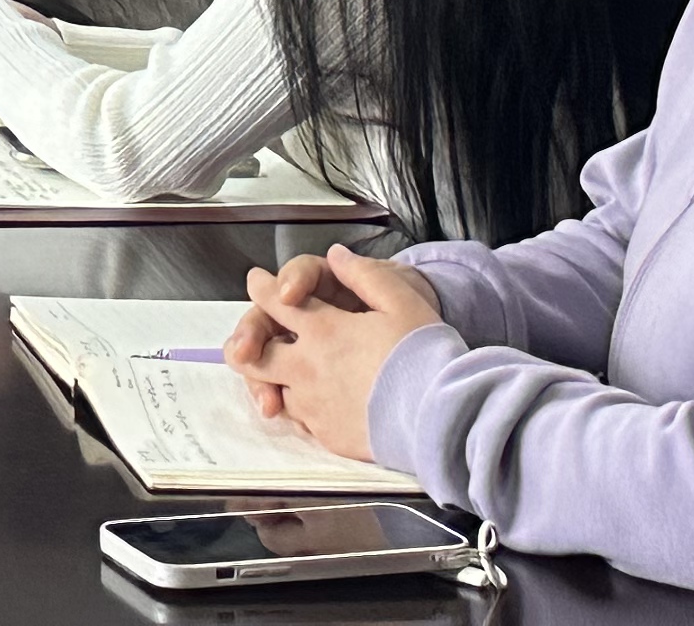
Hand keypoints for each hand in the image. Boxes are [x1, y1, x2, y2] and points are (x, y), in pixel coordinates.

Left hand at [231, 245, 439, 459]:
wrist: (446, 418)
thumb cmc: (427, 356)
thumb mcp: (402, 302)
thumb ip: (365, 275)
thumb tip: (337, 256)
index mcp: (324, 331)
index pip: (274, 302)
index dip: (262, 287)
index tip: (256, 281)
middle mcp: (308, 368)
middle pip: (257, 353)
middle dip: (248, 340)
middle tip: (247, 338)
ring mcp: (315, 406)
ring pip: (277, 388)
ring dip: (276, 378)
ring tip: (284, 374)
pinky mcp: (330, 436)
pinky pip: (302, 419)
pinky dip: (302, 407)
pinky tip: (316, 403)